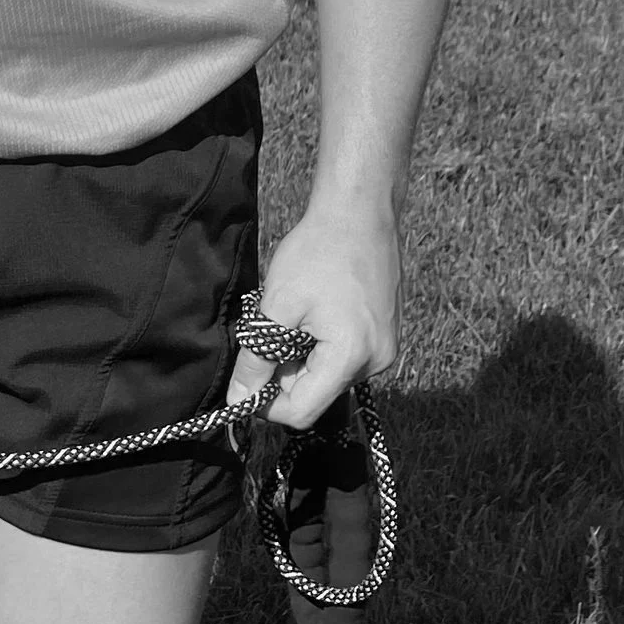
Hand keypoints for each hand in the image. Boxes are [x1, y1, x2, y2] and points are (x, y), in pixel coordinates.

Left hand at [228, 199, 400, 430]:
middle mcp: (377, 362)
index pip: (302, 411)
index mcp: (352, 358)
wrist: (359, 212)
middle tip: (267, 333)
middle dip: (284, 374)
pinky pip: (344, 357)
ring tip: (293, 316)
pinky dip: (320, 345)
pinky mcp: (385, 334)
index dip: (266, 404)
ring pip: (328, 375)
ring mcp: (386, 348)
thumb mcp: (276, 307)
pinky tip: (313, 313)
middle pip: (316, 394)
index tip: (245, 381)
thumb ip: (256, 359)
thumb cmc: (318, 252)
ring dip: (301, 357)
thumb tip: (238, 399)